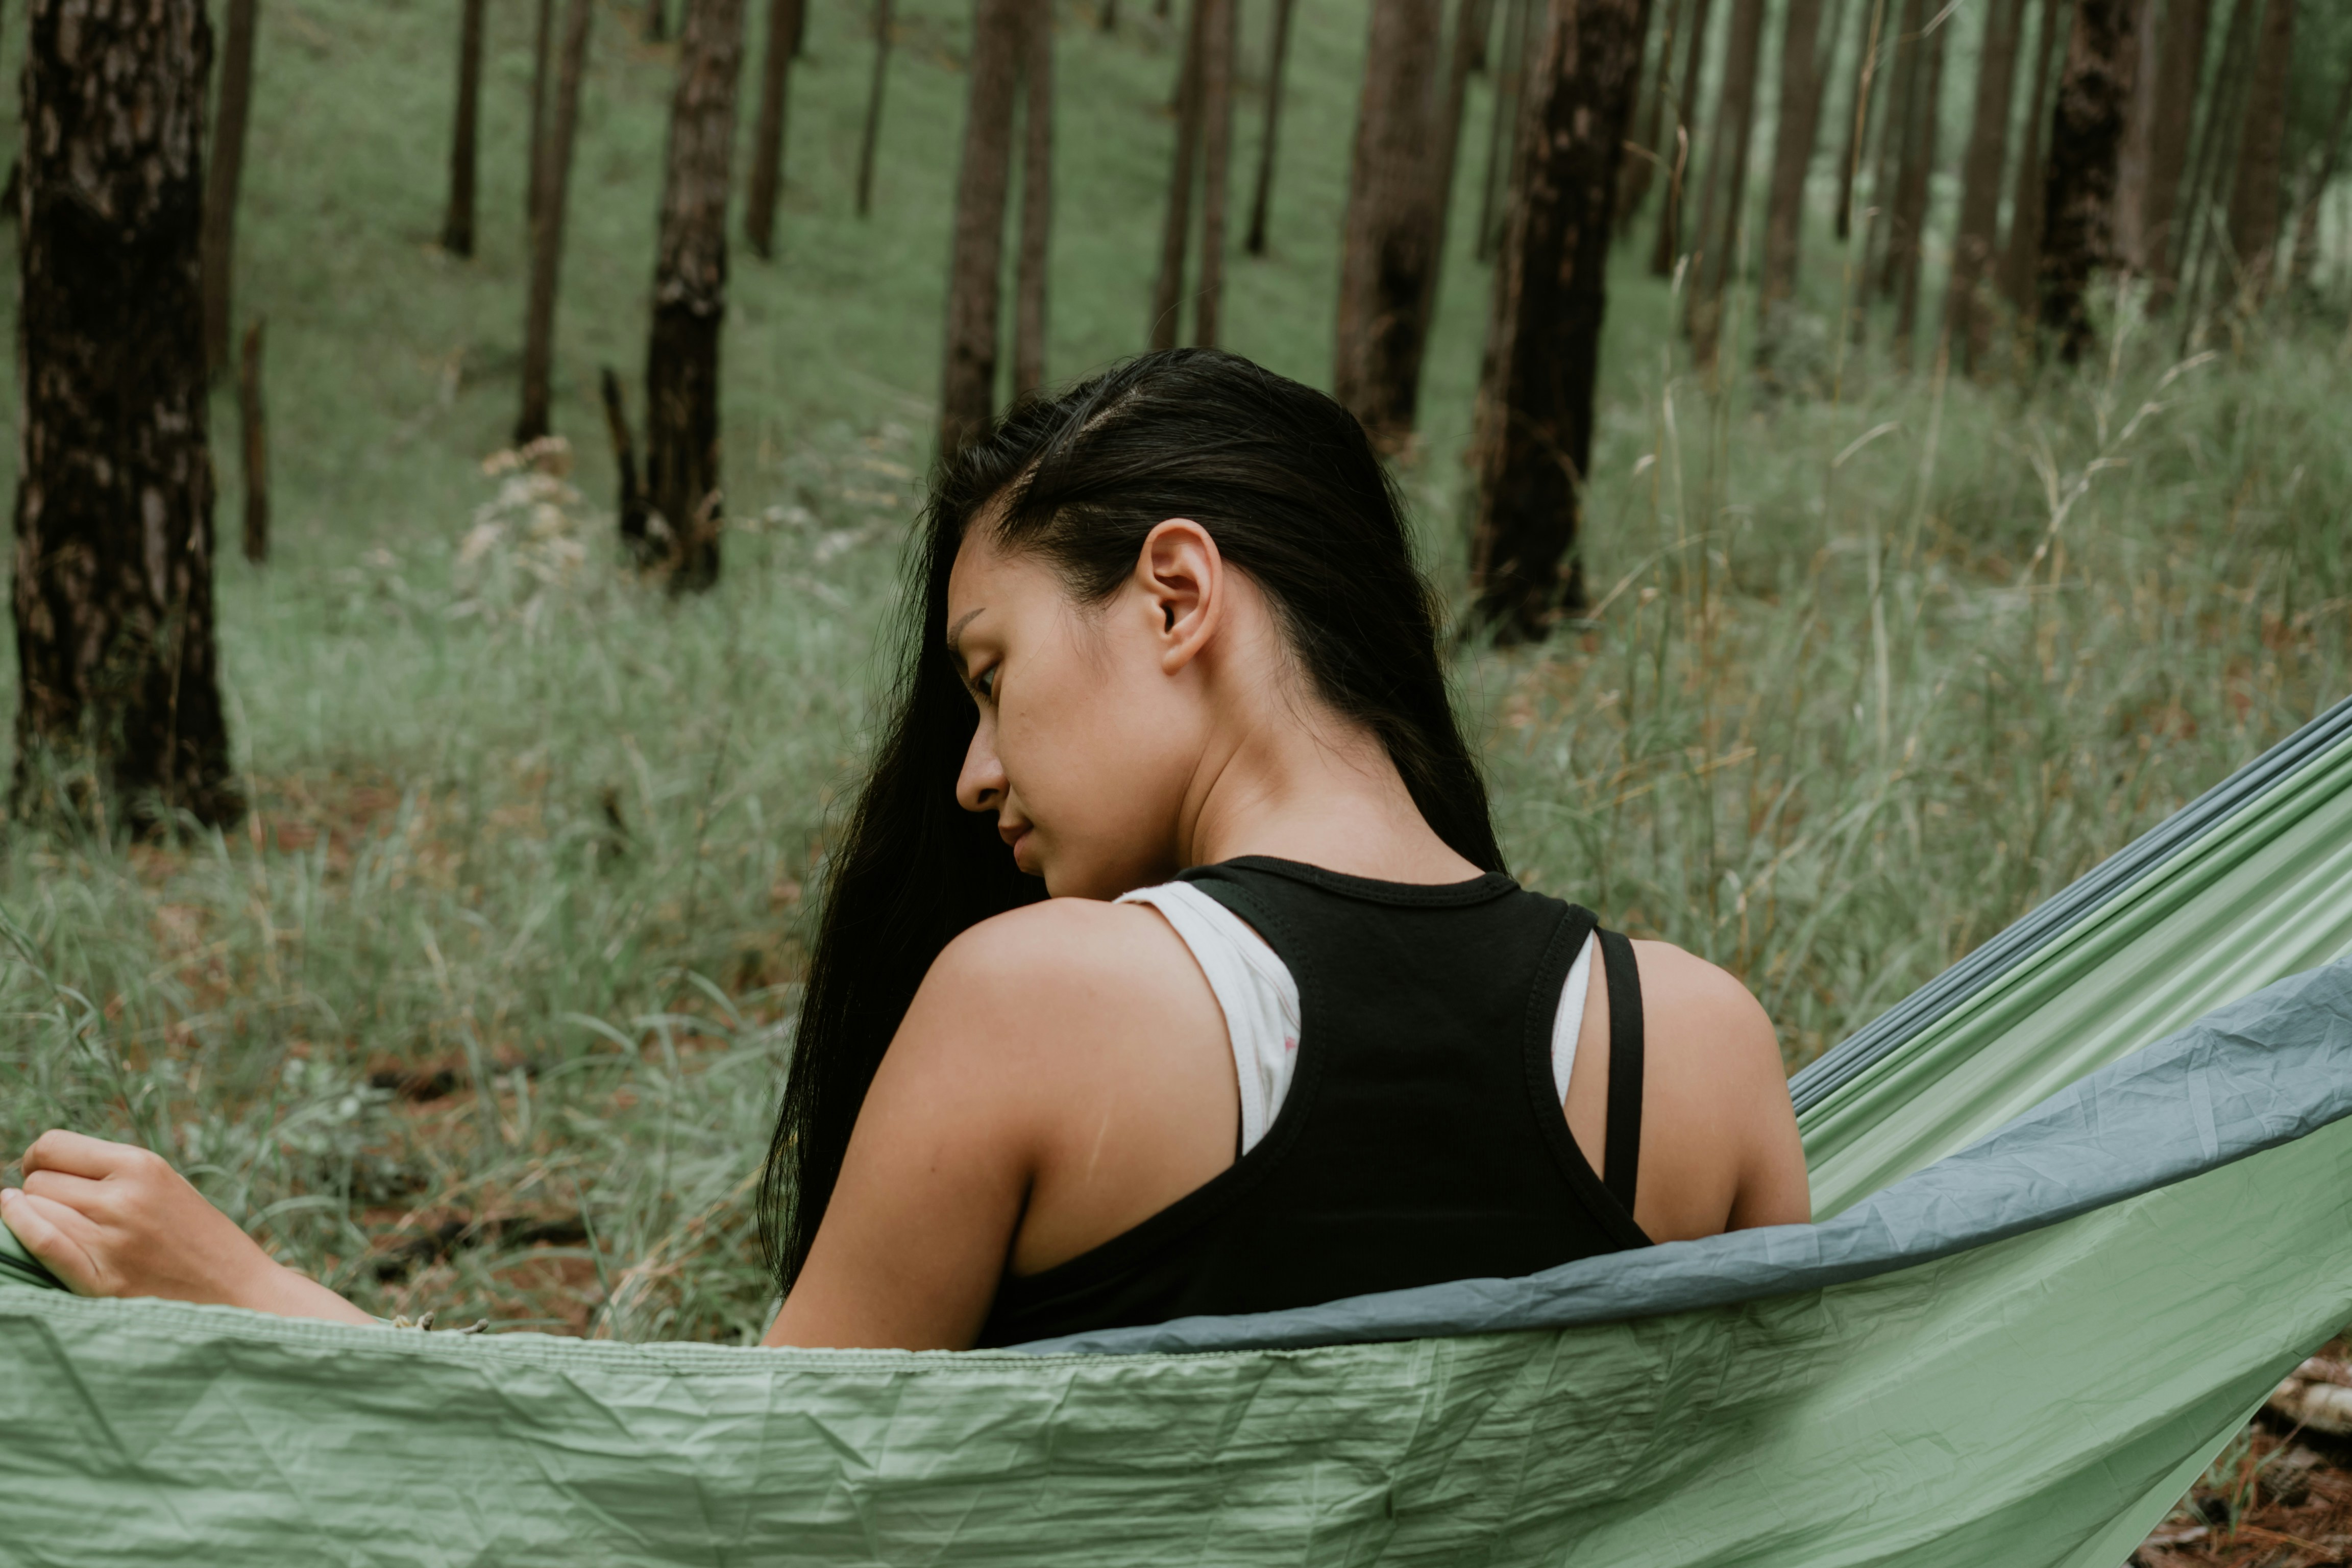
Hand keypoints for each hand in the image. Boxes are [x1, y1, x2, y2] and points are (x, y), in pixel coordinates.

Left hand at [2, 1130, 372, 1324]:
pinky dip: (22, 1227)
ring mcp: (111, 1240)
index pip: (53, 1145)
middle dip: (42, 1193)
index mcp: (143, 1166)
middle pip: (39, 1180)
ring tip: (65, 1230)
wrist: (241, 1292)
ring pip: (35, 1209)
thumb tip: (38, 1170)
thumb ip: (110, 1175)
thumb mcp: (166, 1187)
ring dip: (38, 1217)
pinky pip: (44, 1242)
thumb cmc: (199, 1240)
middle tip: (65, 1211)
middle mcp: (124, 1198)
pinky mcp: (103, 1281)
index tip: (46, 1175)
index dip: (39, 1159)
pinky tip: (13, 1214)